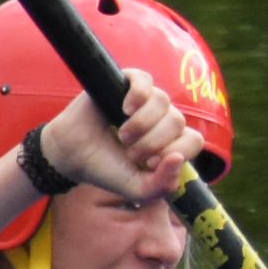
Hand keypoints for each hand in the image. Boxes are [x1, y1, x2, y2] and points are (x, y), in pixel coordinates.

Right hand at [39, 76, 195, 202]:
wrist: (72, 155)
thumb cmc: (107, 170)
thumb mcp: (137, 189)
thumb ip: (162, 185)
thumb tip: (178, 159)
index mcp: (170, 142)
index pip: (194, 140)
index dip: (176, 151)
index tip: (150, 163)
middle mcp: (161, 118)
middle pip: (177, 121)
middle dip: (153, 142)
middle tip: (130, 152)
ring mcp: (145, 100)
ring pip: (163, 101)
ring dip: (141, 124)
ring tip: (122, 135)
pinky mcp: (126, 83)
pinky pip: (145, 79)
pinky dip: (138, 95)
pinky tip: (124, 109)